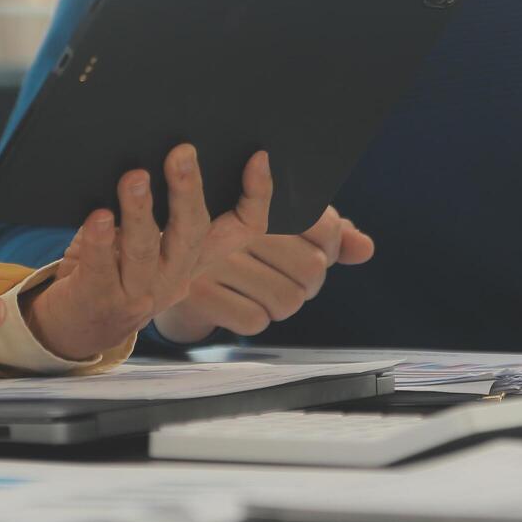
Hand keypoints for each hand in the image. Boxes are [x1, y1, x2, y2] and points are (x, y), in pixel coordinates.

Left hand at [26, 145, 273, 359]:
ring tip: (134, 178)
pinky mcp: (99, 299)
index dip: (256, 196)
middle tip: (182, 154)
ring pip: (145, 250)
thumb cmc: (115, 269)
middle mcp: (175, 276)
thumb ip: (161, 211)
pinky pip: (101, 268)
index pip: (242, 231)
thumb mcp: (150, 245)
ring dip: (141, 211)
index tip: (257, 157)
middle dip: (188, 192)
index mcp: (195, 257)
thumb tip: (170, 152)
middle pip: (192, 234)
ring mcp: (138, 292)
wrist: (79, 327)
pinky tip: (98, 217)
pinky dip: (100, 241)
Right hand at [154, 205, 375, 342]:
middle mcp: (234, 226)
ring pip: (287, 300)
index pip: (324, 228)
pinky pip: (254, 320)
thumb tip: (365, 249)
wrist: (157, 265)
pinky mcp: (197, 293)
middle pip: (311, 269)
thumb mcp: (275, 228)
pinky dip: (253, 318)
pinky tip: (239, 302)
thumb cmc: (227, 246)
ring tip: (262, 290)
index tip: (319, 250)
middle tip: (291, 278)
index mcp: (256, 201)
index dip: (331, 246)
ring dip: (282, 303)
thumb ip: (325, 234)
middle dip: (309, 283)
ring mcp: (213, 261)